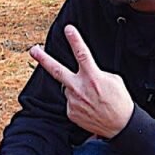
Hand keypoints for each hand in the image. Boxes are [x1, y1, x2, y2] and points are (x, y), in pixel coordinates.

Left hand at [30, 24, 134, 138]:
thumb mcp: (114, 80)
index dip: (74, 40)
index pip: (81, 54)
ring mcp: (73, 101)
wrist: (120, 126)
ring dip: (76, 89)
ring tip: (91, 97)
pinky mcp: (71, 112)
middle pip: (57, 70)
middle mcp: (80, 88)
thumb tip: (86, 72)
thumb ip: (96, 73)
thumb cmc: (119, 101)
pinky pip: (71, 102)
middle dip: (43, 59)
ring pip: (68, 88)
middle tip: (33, 50)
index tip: (68, 29)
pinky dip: (78, 102)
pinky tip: (89, 107)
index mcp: (93, 77)